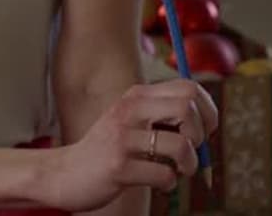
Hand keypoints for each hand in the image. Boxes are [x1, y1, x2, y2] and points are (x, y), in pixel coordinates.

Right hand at [38, 79, 219, 211]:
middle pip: (189, 108)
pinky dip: (168, 184)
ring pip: (182, 146)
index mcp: (136, 96)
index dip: (208, 110)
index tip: (204, 131)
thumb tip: (208, 120)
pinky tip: (157, 183)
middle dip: (201, 135)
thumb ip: (162, 114)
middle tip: (189, 151)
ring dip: (188, 166)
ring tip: (176, 171)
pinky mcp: (118, 166)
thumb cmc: (107, 150)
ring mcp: (123, 138)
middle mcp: (129, 110)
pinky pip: (165, 175)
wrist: (63, 173)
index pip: (189, 87)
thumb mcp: (130, 121)